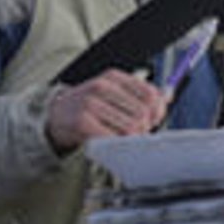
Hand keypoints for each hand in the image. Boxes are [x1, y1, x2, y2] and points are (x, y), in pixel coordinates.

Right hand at [46, 68, 169, 152]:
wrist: (56, 115)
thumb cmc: (89, 106)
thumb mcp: (112, 93)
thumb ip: (139, 94)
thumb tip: (167, 97)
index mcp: (113, 77)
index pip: (150, 94)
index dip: (157, 112)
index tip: (153, 120)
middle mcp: (101, 87)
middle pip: (142, 114)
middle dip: (144, 129)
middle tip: (136, 134)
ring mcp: (90, 104)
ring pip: (130, 129)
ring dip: (131, 139)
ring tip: (122, 139)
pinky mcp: (82, 122)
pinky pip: (113, 139)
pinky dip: (117, 146)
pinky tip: (112, 144)